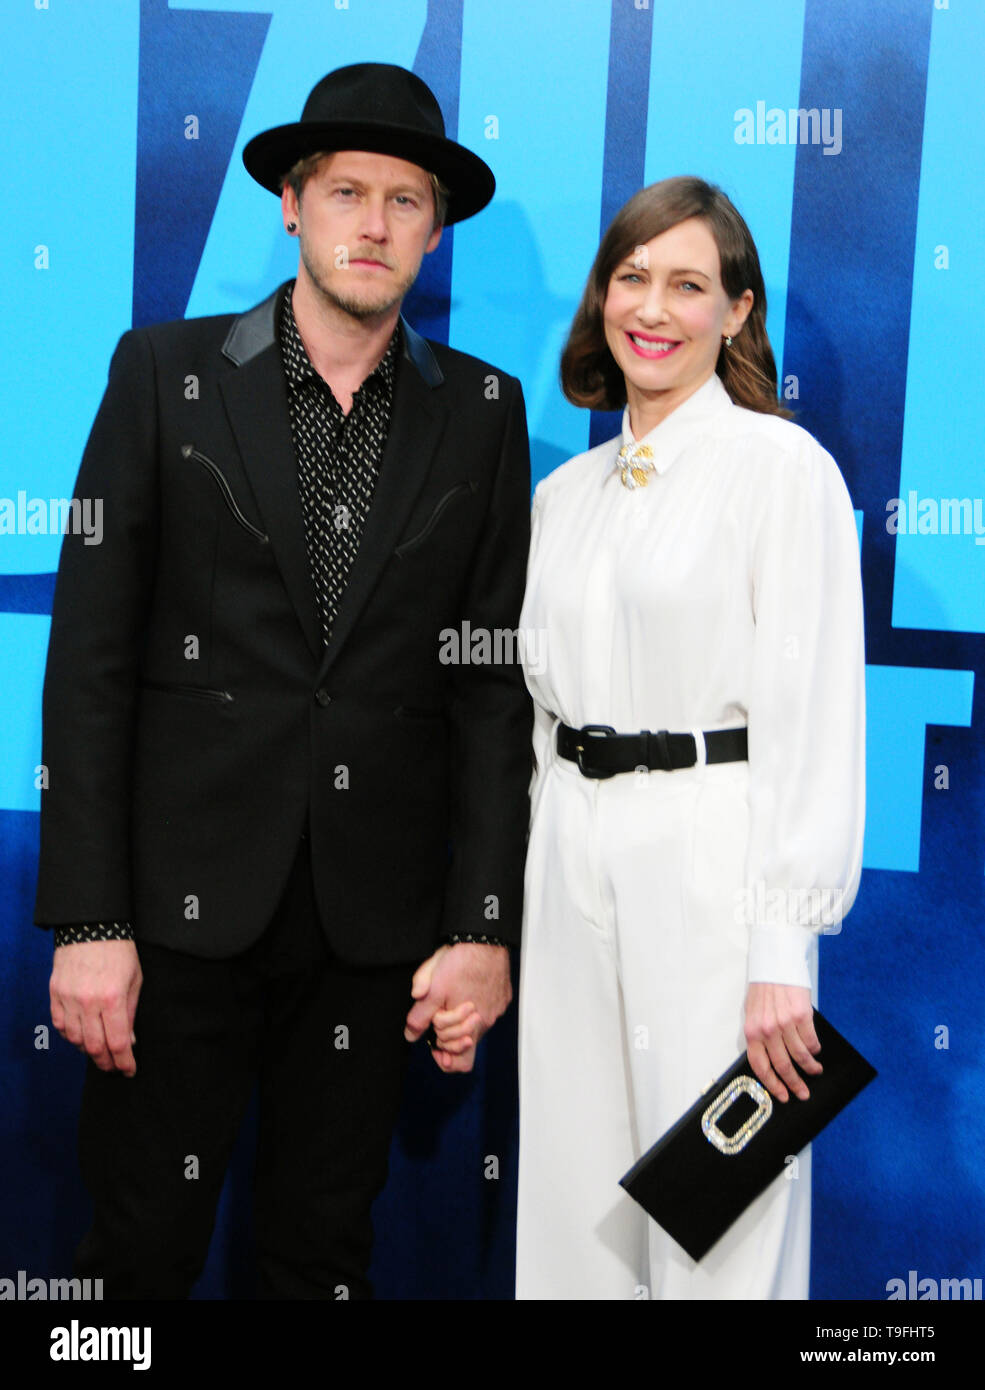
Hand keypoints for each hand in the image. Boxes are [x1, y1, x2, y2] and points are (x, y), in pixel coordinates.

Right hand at [50, 939, 141, 1075]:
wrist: (92, 926)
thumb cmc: (119, 951)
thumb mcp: (135, 980)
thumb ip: (130, 1013)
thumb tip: (128, 1042)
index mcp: (113, 999)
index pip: (117, 1043)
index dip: (124, 1062)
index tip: (129, 1070)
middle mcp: (88, 1002)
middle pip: (94, 1047)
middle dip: (106, 1062)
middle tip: (114, 1067)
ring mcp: (68, 998)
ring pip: (75, 1039)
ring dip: (87, 1050)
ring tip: (99, 1051)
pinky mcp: (55, 993)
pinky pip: (59, 1024)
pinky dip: (69, 1035)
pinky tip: (80, 1036)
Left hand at [404, 942, 511, 1073]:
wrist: (484, 938)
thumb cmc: (460, 962)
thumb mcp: (431, 990)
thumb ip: (420, 1016)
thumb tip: (411, 1035)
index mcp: (470, 1026)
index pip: (461, 1063)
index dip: (444, 1056)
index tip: (434, 1044)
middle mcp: (487, 1021)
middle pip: (468, 1043)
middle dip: (450, 1035)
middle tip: (439, 1016)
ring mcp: (497, 1008)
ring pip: (477, 1025)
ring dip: (462, 1019)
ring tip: (452, 997)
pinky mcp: (502, 996)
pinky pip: (488, 1009)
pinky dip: (475, 1005)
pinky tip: (466, 987)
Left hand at [744, 982, 820, 1102]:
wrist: (775, 963)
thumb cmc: (764, 988)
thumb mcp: (753, 1012)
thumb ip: (759, 1035)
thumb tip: (771, 1060)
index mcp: (752, 1030)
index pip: (760, 1066)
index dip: (772, 1084)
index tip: (783, 1095)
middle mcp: (767, 1030)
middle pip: (782, 1065)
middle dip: (795, 1083)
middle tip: (803, 1093)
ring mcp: (785, 1023)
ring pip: (800, 1056)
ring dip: (810, 1067)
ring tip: (815, 1070)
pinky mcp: (802, 1015)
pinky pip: (811, 1041)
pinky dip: (815, 1050)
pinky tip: (816, 1051)